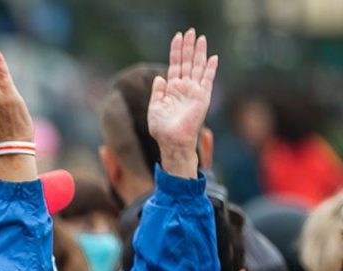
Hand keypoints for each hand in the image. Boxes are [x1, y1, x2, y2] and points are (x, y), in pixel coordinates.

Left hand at [148, 28, 218, 177]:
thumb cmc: (161, 128)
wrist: (172, 141)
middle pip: (187, 62)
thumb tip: (160, 77)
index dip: (176, 51)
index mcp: (171, 89)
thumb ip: (157, 92)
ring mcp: (194, 91)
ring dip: (200, 53)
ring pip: (198, 67)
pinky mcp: (202, 97)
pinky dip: (210, 69)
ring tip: (201, 38)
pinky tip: (213, 57)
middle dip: (188, 47)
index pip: (175, 65)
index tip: (177, 37)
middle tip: (190, 31)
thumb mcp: (155, 107)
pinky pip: (207, 80)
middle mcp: (184, 88)